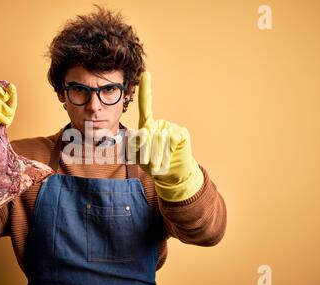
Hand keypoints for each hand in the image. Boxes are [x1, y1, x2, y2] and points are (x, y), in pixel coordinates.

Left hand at [132, 72, 203, 201]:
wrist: (172, 175)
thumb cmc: (153, 165)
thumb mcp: (140, 157)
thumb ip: (138, 146)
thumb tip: (146, 132)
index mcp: (147, 126)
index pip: (146, 106)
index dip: (146, 90)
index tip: (146, 74)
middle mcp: (159, 123)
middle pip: (146, 132)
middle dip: (146, 151)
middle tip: (150, 163)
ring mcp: (171, 127)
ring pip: (158, 138)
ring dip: (156, 155)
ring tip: (159, 163)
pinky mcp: (181, 133)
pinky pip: (169, 139)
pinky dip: (166, 152)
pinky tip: (170, 156)